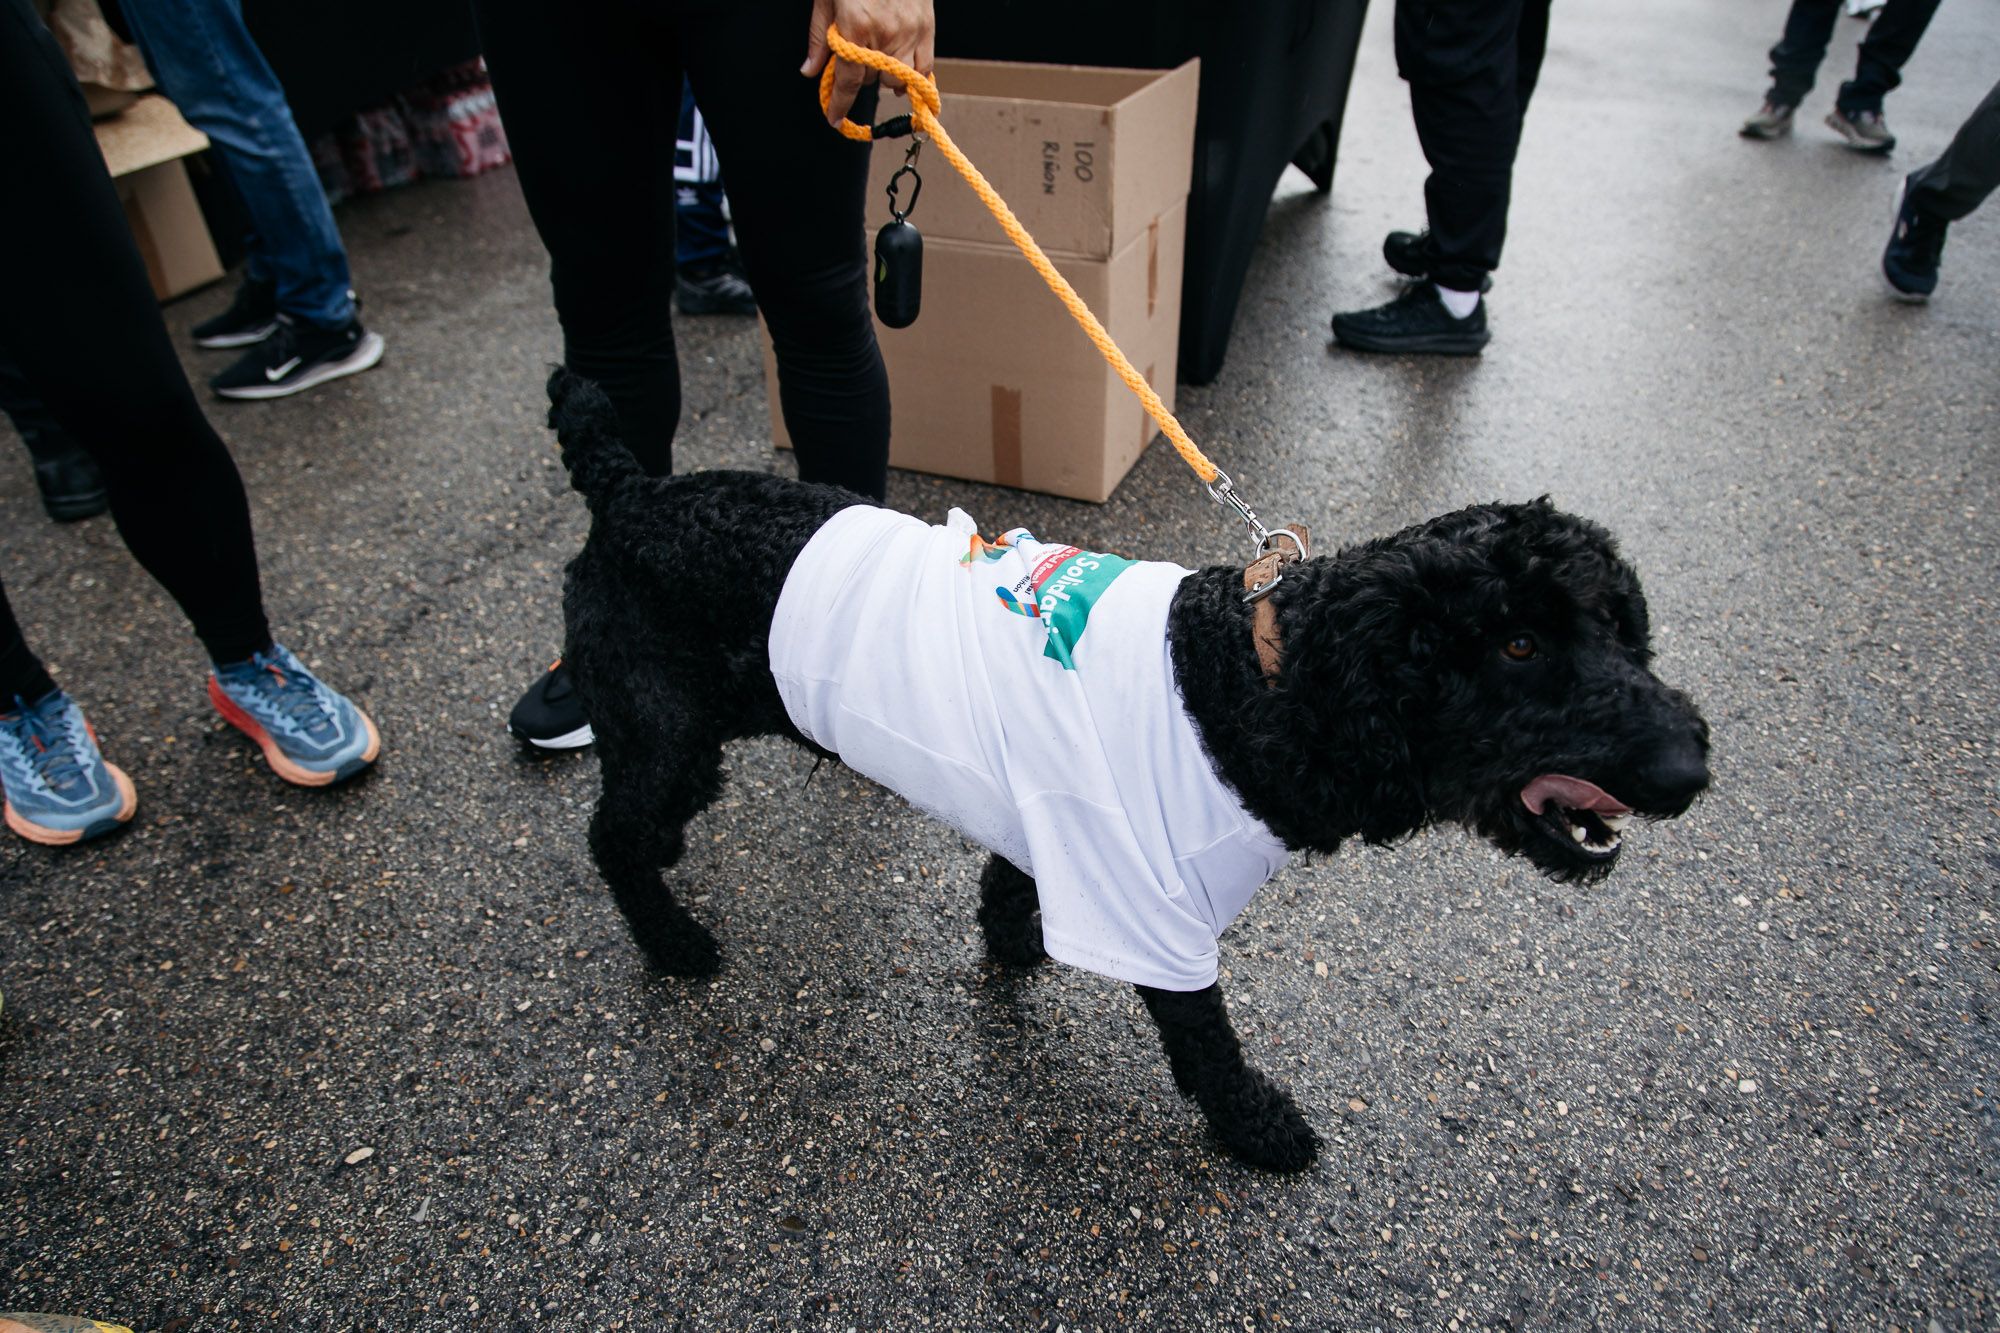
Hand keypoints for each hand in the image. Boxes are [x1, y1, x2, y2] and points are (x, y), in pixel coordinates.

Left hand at [801, 0, 935, 129]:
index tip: (834, 119)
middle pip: (872, 79)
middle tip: (855, 63)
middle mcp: (885, 34)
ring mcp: (910, 32)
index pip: (848, 80)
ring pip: (898, 78)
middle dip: (860, 77)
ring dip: (885, 78)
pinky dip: (914, 77)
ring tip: (878, 65)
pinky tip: (902, 74)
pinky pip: (925, 68)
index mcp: (856, 27)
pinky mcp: (927, 27)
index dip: (839, 103)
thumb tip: (810, 71)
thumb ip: (818, 37)